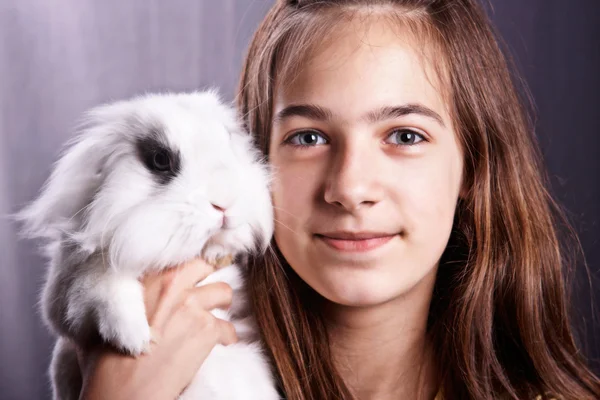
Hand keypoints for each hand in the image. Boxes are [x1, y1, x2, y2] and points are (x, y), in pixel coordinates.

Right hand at [77, 258, 236, 399]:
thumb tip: (127, 293)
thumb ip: (129, 296)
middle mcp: (173, 285)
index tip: (195, 275)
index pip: (181, 258)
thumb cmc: (109, 359)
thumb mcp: (110, 316)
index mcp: (148, 277)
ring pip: (225, 293)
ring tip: (212, 322)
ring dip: (220, 308)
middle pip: (206, 266)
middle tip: (207, 296)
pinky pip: (229, 328)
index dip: (190, 268)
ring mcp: (193, 306)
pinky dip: (226, 338)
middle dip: (208, 280)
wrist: (123, 392)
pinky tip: (216, 346)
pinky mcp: (207, 330)